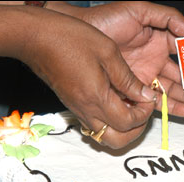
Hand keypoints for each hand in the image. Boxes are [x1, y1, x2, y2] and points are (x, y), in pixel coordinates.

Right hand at [19, 9, 156, 148]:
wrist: (35, 38)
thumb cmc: (69, 38)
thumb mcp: (108, 53)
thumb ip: (128, 79)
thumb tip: (145, 96)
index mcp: (97, 98)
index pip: (128, 123)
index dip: (144, 114)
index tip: (148, 97)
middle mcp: (86, 111)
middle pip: (118, 141)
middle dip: (136, 131)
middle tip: (142, 111)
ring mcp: (78, 111)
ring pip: (105, 137)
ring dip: (123, 130)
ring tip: (131, 108)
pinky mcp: (73, 107)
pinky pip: (95, 126)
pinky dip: (110, 123)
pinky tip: (116, 103)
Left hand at [48, 1, 183, 116]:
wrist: (79, 35)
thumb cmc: (107, 19)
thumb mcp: (140, 10)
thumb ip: (169, 18)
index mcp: (161, 39)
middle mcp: (157, 59)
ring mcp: (147, 76)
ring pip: (174, 89)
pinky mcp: (136, 91)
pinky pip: (157, 101)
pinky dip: (172, 107)